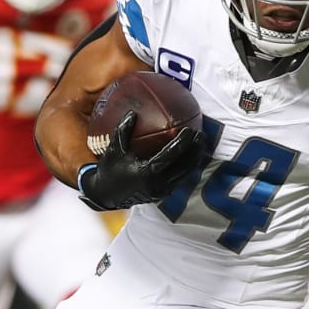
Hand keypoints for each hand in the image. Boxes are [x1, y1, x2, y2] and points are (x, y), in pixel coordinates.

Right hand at [78, 115, 205, 210]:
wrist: (106, 195)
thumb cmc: (109, 170)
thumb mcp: (114, 149)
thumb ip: (123, 131)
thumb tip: (133, 112)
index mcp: (147, 172)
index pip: (171, 155)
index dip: (183, 143)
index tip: (190, 130)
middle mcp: (158, 183)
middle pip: (185, 166)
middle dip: (195, 150)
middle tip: (202, 135)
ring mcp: (163, 190)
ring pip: (186, 174)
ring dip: (195, 159)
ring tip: (201, 144)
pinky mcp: (164, 194)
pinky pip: (181, 179)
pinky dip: (188, 167)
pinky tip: (191, 156)